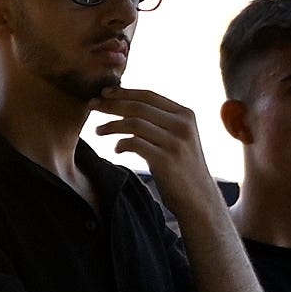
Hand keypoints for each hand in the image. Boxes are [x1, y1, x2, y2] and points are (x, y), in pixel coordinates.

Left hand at [87, 86, 215, 190]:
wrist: (198, 198)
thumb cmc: (181, 167)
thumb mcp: (178, 137)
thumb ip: (161, 121)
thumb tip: (126, 103)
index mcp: (185, 114)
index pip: (148, 95)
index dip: (124, 92)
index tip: (104, 93)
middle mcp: (182, 125)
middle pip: (138, 106)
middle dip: (111, 104)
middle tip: (92, 105)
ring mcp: (175, 142)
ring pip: (134, 123)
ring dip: (111, 125)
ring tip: (98, 131)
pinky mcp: (166, 160)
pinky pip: (134, 144)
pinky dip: (121, 144)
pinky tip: (116, 149)